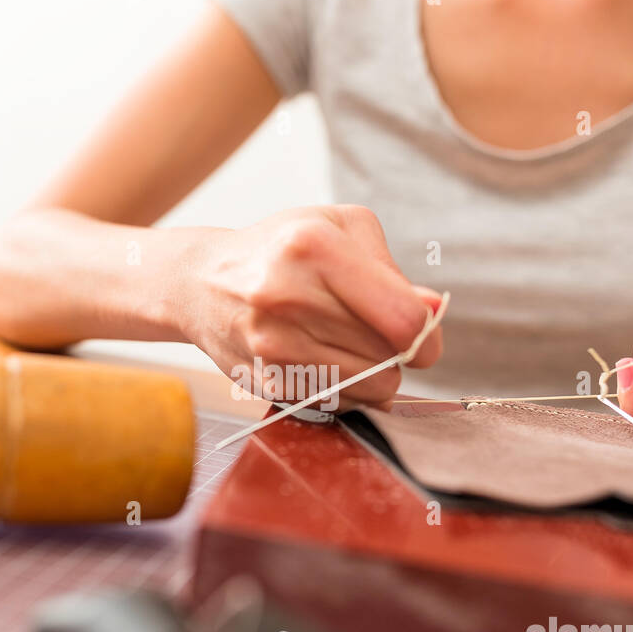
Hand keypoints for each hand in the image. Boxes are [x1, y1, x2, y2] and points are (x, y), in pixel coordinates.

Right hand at [183, 205, 442, 406]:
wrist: (201, 282)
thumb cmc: (282, 249)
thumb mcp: (339, 228)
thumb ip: (391, 270)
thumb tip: (432, 311)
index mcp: (313, 247)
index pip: (403, 319)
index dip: (426, 332)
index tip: (421, 329)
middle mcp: (287, 296)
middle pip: (390, 358)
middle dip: (398, 350)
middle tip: (375, 331)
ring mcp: (272, 345)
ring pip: (370, 388)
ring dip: (375, 372)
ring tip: (348, 344)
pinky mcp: (266, 382)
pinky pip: (340, 403)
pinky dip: (346, 388)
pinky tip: (323, 359)